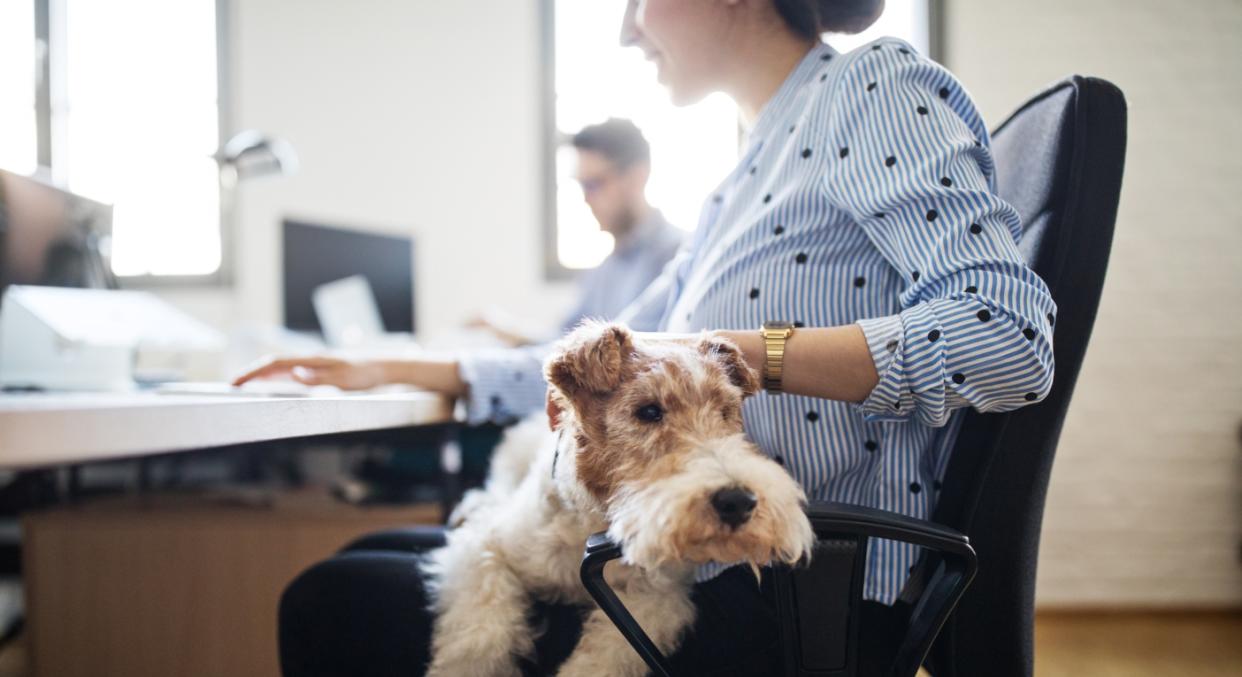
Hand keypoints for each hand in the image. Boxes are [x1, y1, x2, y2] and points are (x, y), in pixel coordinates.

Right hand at [231, 356, 385, 390]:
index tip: (237, 382)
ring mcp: (312, 364)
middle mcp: (309, 359)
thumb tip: (293, 373)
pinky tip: (269, 383)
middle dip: (251, 373)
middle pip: (273, 364)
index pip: (275, 363)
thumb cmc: (364, 373)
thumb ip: (318, 378)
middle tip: (232, 385)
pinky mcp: (317, 370)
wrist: (382, 366)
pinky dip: (274, 377)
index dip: (254, 372)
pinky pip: (290, 372)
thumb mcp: (343, 379)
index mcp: (312, 360)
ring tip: (242, 384)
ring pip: (280, 367)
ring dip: (260, 375)